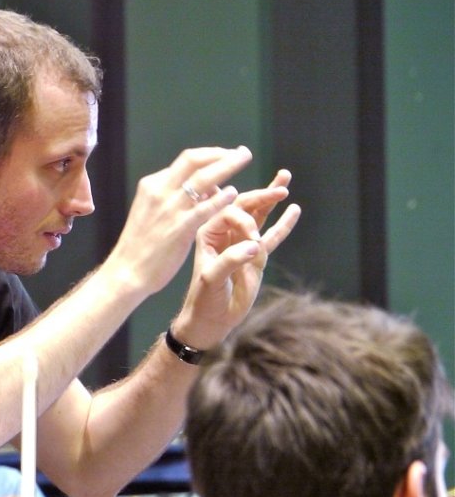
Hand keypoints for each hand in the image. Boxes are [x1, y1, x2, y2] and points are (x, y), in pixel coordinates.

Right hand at [106, 146, 252, 295]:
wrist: (126, 271)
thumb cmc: (139, 246)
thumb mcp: (151, 212)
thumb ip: (173, 198)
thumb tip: (202, 188)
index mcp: (152, 185)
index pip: (186, 161)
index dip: (210, 155)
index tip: (226, 156)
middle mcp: (159, 191)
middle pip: (194, 160)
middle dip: (222, 153)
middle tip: (243, 152)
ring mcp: (169, 209)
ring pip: (203, 178)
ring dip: (228, 166)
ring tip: (245, 161)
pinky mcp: (179, 228)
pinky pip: (205, 208)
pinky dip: (221, 197)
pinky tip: (233, 193)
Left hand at [173, 170, 301, 347]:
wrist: (210, 319)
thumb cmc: (204, 298)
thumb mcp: (212, 279)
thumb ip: (231, 260)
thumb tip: (255, 245)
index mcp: (208, 233)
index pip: (229, 212)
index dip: (244, 219)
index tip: (254, 237)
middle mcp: (224, 234)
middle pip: (245, 206)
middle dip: (262, 194)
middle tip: (282, 186)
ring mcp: (242, 243)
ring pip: (258, 215)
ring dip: (270, 197)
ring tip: (285, 178)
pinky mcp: (256, 256)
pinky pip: (272, 236)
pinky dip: (283, 223)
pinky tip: (293, 210)